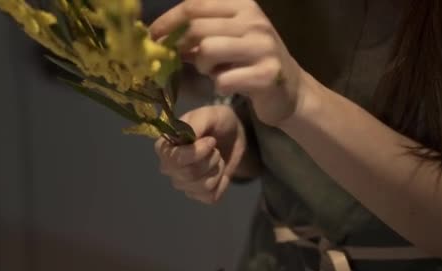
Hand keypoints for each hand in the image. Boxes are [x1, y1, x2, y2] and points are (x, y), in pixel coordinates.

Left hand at [150, 0, 307, 126]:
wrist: (290, 90)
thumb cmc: (250, 61)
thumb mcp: (227, 39)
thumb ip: (197, 34)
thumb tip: (157, 38)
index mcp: (243, 5)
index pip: (195, 4)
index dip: (168, 20)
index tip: (151, 36)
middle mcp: (255, 21)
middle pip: (197, 28)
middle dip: (180, 47)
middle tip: (178, 60)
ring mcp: (263, 47)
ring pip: (208, 50)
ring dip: (202, 66)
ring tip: (212, 71)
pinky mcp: (266, 75)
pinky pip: (223, 79)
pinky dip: (219, 86)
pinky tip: (228, 85)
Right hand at [155, 105, 246, 203]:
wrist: (233, 135)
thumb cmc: (216, 122)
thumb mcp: (208, 114)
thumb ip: (195, 124)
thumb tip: (184, 138)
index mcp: (164, 147)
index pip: (173, 159)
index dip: (196, 153)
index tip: (211, 141)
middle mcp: (169, 167)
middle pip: (189, 174)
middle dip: (210, 160)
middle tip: (215, 148)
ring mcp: (182, 183)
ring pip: (202, 187)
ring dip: (217, 170)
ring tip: (217, 158)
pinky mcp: (197, 194)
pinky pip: (211, 197)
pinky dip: (222, 184)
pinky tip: (219, 172)